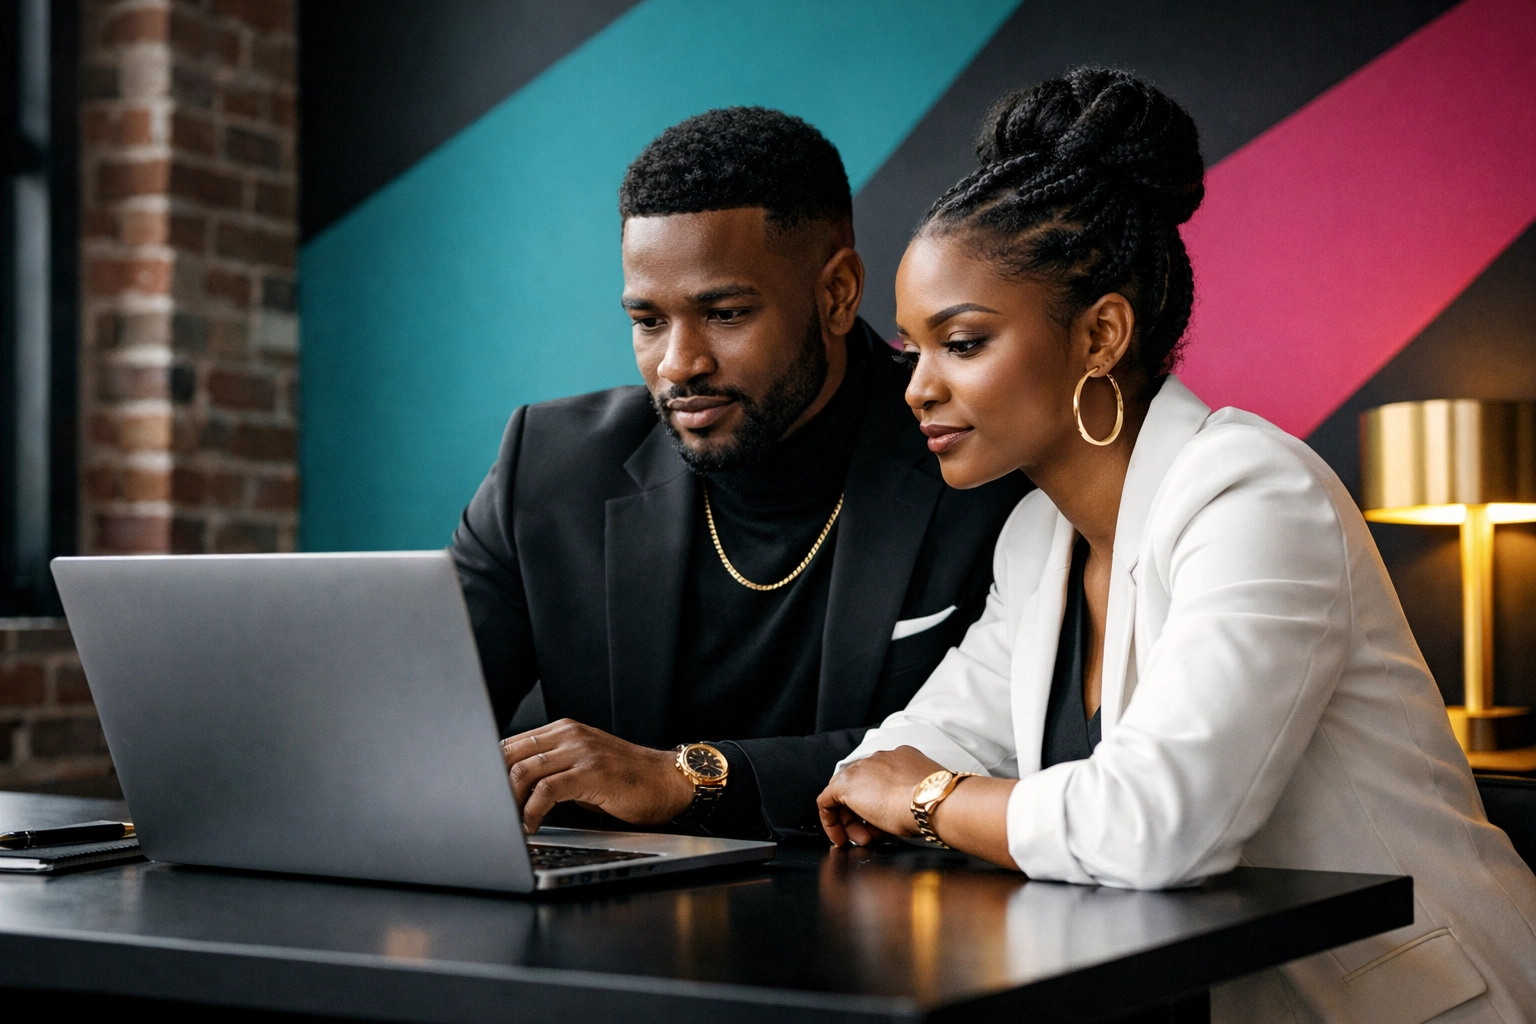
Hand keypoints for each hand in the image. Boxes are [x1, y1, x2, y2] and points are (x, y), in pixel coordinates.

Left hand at [500, 719, 694, 832]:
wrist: (668, 781)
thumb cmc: (629, 779)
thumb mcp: (586, 764)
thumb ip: (555, 768)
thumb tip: (516, 790)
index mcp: (565, 730)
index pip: (511, 744)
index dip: (491, 770)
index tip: (482, 794)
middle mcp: (570, 735)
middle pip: (510, 755)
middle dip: (494, 786)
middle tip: (490, 812)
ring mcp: (580, 752)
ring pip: (523, 770)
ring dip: (508, 801)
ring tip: (508, 821)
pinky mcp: (591, 773)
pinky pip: (546, 790)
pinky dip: (531, 811)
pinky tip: (531, 825)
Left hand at [816, 745, 944, 846]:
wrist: (930, 801)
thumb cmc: (933, 805)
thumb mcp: (920, 800)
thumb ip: (906, 801)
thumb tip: (897, 816)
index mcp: (902, 758)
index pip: (881, 782)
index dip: (880, 807)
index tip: (885, 826)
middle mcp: (880, 759)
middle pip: (861, 788)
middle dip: (864, 816)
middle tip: (871, 837)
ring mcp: (861, 768)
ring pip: (845, 795)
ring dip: (851, 822)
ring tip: (864, 840)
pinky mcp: (845, 783)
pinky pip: (827, 801)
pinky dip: (831, 821)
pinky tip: (840, 838)